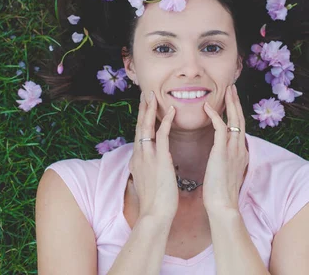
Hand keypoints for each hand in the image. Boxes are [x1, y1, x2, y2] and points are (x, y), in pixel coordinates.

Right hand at [129, 91, 178, 222]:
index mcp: (137, 161)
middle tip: (145, 94)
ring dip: (150, 110)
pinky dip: (166, 121)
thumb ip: (148, 172)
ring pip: (146, 127)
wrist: (155, 215)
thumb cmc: (155, 204)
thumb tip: (149, 168)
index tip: (143, 108)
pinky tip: (171, 110)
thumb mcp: (148, 184)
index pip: (139, 136)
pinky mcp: (159, 159)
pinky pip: (161, 134)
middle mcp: (139, 156)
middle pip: (139, 127)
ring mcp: (147, 156)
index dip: (141, 121)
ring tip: (153, 95)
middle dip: (142, 110)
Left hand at [202, 84, 248, 213]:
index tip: (232, 101)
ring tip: (227, 90)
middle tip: (232, 88)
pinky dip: (215, 115)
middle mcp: (240, 148)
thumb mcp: (225, 173)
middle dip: (236, 102)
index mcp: (240, 153)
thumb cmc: (220, 194)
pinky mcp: (223, 151)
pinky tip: (208, 106)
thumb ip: (225, 161)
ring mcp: (233, 149)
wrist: (222, 205)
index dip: (236, 113)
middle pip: (240, 119)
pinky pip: (221, 127)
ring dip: (230, 103)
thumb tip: (220, 157)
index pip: (239, 128)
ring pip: (234, 120)